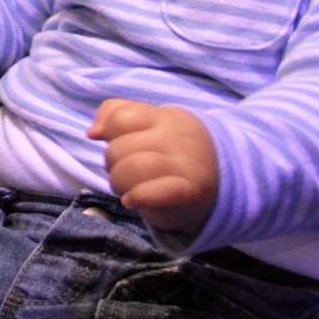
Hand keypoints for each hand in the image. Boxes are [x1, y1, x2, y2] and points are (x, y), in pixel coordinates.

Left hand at [87, 98, 218, 234]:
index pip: (120, 116)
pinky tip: (131, 201)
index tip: (116, 143)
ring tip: (127, 189)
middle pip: (119, 148)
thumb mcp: (152, 126)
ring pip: (132, 167)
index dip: (108, 132)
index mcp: (166, 117)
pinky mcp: (190, 191)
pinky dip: (137, 196)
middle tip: (125, 173)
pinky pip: (155, 192)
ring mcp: (186, 163)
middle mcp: (177, 136)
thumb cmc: (176, 154)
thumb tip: (92, 132)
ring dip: (119, 182)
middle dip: (112, 164)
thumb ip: (119, 116)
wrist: (226, 184)